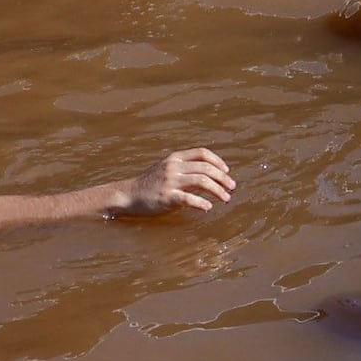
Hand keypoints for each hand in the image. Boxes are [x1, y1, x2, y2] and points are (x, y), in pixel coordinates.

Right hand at [117, 149, 236, 219]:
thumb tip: (210, 173)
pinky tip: (208, 207)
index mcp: (175, 158)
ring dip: (218, 191)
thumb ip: (184, 168)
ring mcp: (170, 181)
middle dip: (223, 178)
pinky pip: (189, 199)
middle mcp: (174, 167)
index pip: (202, 153)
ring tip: (226, 199)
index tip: (227, 171)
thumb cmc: (150, 184)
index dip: (218, 161)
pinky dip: (202, 203)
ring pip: (202, 181)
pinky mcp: (167, 197)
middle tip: (232, 188)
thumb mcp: (166, 169)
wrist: (128, 195)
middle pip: (206, 168)